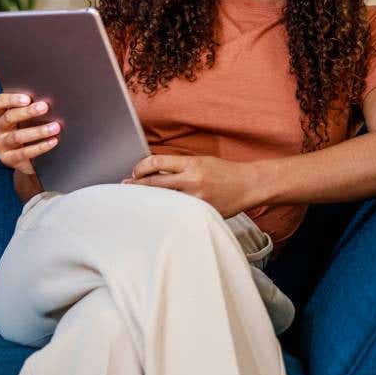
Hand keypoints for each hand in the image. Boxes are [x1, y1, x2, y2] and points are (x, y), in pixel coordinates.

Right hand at [0, 93, 60, 174]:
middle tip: (45, 107)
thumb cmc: (30, 130)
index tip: (27, 98)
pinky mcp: (7, 158)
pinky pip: (23, 153)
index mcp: (0, 114)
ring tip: (55, 127)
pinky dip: (40, 147)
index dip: (11, 99)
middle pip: (8, 118)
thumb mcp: (28, 119)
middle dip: (28, 112)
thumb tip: (50, 101)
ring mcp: (1, 144)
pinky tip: (53, 141)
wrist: (29, 159)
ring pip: (17, 136)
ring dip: (38, 131)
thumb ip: (33, 108)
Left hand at [123, 154, 263, 217]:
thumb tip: (153, 172)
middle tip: (126, 186)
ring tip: (137, 201)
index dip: (141, 167)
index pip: (157, 162)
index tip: (135, 171)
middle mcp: (192, 181)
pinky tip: (158, 213)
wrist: (249, 185)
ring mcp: (197, 199)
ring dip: (148, 200)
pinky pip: (178, 212)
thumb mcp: (201, 161)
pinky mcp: (201, 212)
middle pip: (154, 184)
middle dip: (136, 185)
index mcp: (192, 164)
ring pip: (163, 200)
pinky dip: (166, 211)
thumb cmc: (224, 172)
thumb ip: (179, 167)